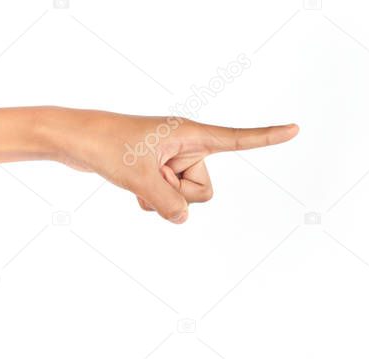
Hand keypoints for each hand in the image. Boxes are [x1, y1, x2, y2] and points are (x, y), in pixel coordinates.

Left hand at [53, 109, 298, 223]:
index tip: (295, 129)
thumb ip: (169, 204)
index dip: (267, 138)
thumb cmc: (107, 146)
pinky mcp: (160, 170)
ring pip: (186, 199)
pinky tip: (130, 184)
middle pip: (205, 190)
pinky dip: (150, 199)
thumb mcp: (141, 179)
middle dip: (179, 193)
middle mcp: (187, 146)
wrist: (73, 139)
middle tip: (149, 173)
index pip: (237, 140)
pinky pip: (169, 200)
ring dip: (161, 198)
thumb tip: (182, 218)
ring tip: (136, 176)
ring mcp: (173, 160)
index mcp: (191, 135)